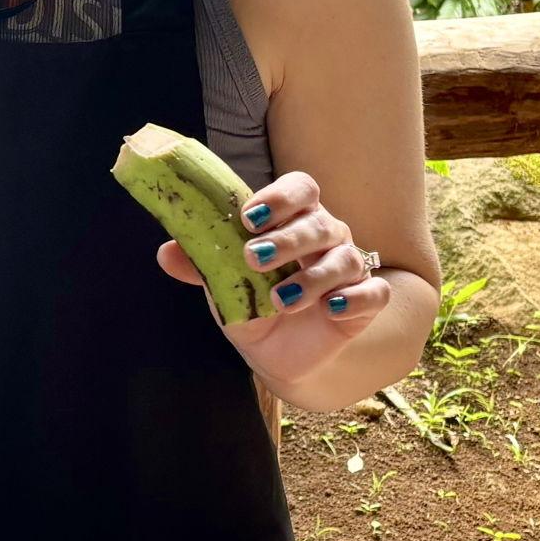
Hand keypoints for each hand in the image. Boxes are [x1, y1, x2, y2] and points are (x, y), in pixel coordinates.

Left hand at [156, 168, 391, 390]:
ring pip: (344, 259)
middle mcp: (325, 235)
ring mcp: (348, 267)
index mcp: (293, 219)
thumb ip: (200, 263)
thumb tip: (167, 252)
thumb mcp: (222, 284)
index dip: (279, 197)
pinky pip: (372, 293)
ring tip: (279, 299)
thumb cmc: (252, 301)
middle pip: (318, 223)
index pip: (299, 189)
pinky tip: (330, 308)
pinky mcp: (364, 302)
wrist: (276, 351)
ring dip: (311, 277)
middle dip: (287, 239)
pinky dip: (353, 298)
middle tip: (253, 258)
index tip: (248, 216)